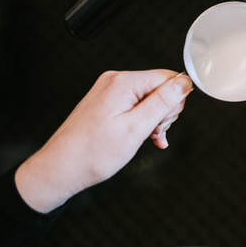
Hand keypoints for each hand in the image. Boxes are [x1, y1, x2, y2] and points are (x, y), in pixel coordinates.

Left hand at [15, 70, 192, 212]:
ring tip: (144, 137)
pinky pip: (136, 105)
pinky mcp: (107, 102)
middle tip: (151, 132)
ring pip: (150, 98)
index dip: (174, 102)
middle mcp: (115, 81)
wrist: (61, 168)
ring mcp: (109, 91)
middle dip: (163, 112)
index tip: (164, 122)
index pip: (169, 78)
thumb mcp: (136, 128)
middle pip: (160, 88)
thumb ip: (163, 102)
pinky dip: (143, 121)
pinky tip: (143, 137)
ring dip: (154, 119)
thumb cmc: (93, 153)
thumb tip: (184, 83)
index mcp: (124, 83)